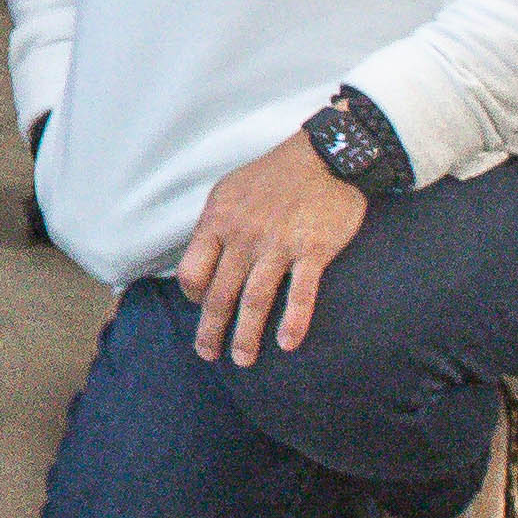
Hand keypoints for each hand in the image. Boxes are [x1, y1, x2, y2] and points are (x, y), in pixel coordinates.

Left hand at [175, 131, 371, 364]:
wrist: (324, 157)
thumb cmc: (273, 176)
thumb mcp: (230, 192)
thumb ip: (215, 226)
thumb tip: (202, 259)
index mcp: (218, 220)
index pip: (193, 271)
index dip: (193, 296)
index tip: (201, 308)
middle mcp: (243, 235)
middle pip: (220, 293)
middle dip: (211, 329)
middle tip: (208, 355)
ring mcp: (278, 244)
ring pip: (255, 299)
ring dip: (246, 335)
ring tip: (242, 360)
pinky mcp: (312, 251)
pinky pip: (300, 294)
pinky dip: (293, 322)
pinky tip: (287, 344)